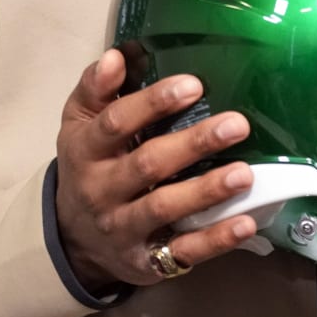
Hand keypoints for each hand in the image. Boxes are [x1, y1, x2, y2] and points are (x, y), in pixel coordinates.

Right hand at [54, 48, 256, 291]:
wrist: (73, 237)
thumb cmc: (88, 165)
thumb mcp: (79, 124)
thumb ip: (95, 88)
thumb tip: (117, 56)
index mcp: (87, 149)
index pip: (117, 123)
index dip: (153, 103)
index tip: (194, 85)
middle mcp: (102, 190)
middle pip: (147, 165)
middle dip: (193, 144)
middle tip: (236, 124)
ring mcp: (123, 228)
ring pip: (165, 208)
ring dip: (206, 191)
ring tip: (244, 172)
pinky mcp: (146, 260)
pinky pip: (182, 251)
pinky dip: (214, 240)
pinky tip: (243, 222)